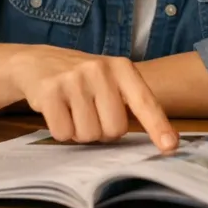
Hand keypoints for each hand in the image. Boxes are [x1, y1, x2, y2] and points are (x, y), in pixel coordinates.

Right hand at [8, 45, 178, 151]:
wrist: (37, 61)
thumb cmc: (82, 78)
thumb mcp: (110, 80)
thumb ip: (129, 103)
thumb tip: (159, 140)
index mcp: (122, 68)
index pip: (145, 101)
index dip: (158, 126)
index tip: (171, 146)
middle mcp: (100, 70)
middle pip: (115, 129)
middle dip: (103, 131)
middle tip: (90, 114)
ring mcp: (74, 79)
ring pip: (89, 135)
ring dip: (80, 132)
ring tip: (72, 111)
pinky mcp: (50, 91)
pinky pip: (64, 134)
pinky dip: (61, 132)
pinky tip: (57, 112)